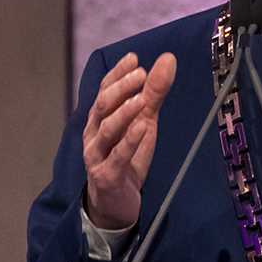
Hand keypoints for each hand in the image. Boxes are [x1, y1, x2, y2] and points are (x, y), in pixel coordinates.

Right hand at [82, 53, 177, 231]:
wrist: (115, 203)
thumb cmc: (126, 159)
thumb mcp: (143, 123)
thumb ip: (153, 93)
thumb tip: (168, 59)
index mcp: (99, 119)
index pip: (104, 90)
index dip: (117, 74)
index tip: (134, 58)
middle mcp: (93, 134)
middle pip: (102, 106)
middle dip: (121, 88)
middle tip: (141, 74)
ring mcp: (97, 155)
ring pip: (106, 129)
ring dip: (125, 112)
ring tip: (143, 98)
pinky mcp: (107, 175)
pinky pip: (117, 156)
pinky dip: (130, 140)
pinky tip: (143, 127)